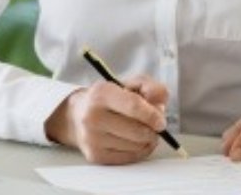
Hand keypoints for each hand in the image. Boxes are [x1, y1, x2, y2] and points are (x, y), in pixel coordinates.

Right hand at [45, 75, 167, 164]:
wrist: (78, 115)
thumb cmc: (110, 98)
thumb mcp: (130, 84)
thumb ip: (150, 87)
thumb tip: (160, 104)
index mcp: (102, 93)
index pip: (133, 106)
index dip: (152, 115)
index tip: (161, 122)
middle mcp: (93, 116)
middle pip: (137, 131)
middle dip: (153, 130)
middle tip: (156, 126)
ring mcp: (92, 138)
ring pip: (135, 146)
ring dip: (147, 141)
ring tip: (143, 131)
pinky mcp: (95, 155)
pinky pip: (129, 157)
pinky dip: (138, 151)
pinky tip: (136, 141)